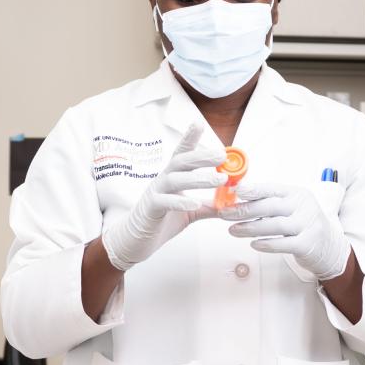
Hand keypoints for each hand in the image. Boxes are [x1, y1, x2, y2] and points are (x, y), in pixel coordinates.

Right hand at [101, 124, 225, 271]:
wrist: (134, 240)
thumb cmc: (160, 221)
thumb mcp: (189, 213)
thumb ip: (207, 206)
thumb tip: (229, 204)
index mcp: (172, 178)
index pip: (182, 154)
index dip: (189, 139)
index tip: (198, 124)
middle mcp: (162, 181)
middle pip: (181, 162)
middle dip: (201, 156)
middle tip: (221, 154)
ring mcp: (155, 194)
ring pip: (175, 180)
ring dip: (198, 179)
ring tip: (219, 179)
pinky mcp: (149, 209)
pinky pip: (164, 202)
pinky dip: (179, 202)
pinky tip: (195, 204)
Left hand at [222, 183, 351, 281]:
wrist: (329, 246)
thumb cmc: (302, 224)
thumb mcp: (290, 207)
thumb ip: (268, 203)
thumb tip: (237, 199)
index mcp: (296, 194)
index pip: (272, 189)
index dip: (253, 189)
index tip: (236, 190)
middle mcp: (303, 207)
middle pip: (270, 206)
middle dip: (244, 210)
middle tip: (225, 214)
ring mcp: (307, 225)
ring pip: (274, 225)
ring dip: (250, 228)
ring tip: (233, 230)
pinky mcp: (308, 244)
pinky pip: (283, 244)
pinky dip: (266, 244)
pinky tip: (253, 244)